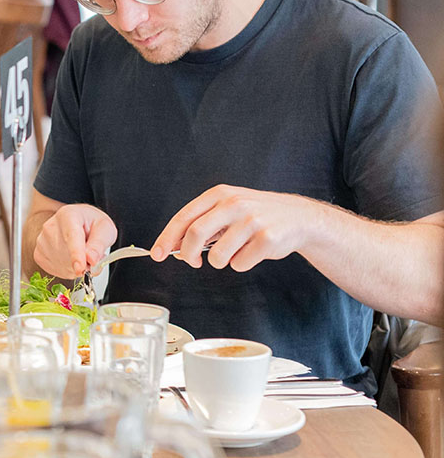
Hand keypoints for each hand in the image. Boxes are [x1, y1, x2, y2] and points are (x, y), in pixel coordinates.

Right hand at [33, 204, 117, 278]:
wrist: (76, 222)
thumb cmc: (90, 224)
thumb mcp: (105, 228)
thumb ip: (100, 244)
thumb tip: (91, 260)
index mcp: (69, 215)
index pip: (72, 237)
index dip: (76, 255)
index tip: (80, 269)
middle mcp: (51, 227)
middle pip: (69, 255)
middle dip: (85, 262)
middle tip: (92, 252)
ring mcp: (41, 241)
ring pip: (63, 266)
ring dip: (76, 267)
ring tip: (79, 252)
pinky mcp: (38, 254)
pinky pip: (56, 271)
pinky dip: (67, 270)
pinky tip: (70, 258)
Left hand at [151, 185, 313, 271]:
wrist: (299, 217)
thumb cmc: (256, 215)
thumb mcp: (227, 209)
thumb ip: (202, 224)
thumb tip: (174, 247)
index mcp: (219, 194)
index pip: (184, 217)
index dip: (167, 237)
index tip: (157, 254)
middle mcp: (234, 204)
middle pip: (195, 235)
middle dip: (188, 255)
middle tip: (193, 262)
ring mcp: (251, 220)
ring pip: (218, 256)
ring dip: (221, 261)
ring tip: (234, 251)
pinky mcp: (267, 238)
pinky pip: (240, 264)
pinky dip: (242, 264)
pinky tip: (253, 252)